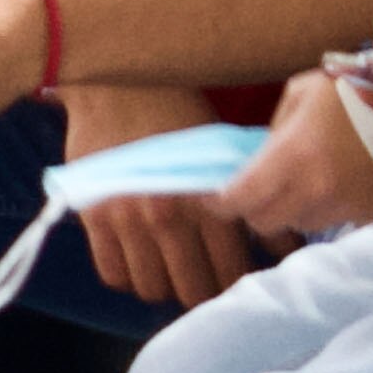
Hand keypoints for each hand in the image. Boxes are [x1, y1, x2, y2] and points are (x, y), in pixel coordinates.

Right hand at [63, 82, 256, 307]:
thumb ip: (246, 195)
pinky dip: (129, 276)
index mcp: (204, 198)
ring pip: (152, 289)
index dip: (242, 282)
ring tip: (176, 272)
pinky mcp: (93, 219)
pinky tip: (142, 261)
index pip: (231, 269)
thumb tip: (279, 241)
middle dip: (207, 290)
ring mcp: (125, 221)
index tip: (246, 280)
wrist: (117, 82)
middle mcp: (165, 216)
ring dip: (167, 286)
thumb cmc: (177, 110)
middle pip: (192, 290)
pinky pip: (112, 274)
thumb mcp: (220, 147)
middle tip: (211, 280)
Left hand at [217, 67, 372, 243]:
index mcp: (291, 156)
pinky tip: (331, 185)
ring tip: (299, 182)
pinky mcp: (366, 215)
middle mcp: (313, 190)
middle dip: (252, 208)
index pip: (237, 200)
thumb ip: (274, 129)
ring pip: (296, 225)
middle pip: (262, 223)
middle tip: (253, 189)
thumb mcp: (302, 92)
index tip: (209, 197)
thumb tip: (259, 157)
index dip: (216, 203)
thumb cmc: (355, 91)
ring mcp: (342, 207)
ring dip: (288, 210)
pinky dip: (322, 209)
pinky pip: (330, 222)